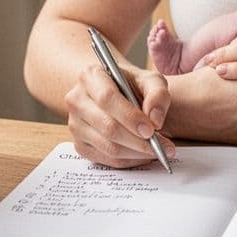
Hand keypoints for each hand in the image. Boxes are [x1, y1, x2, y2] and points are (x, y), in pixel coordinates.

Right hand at [63, 63, 177, 167]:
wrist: (112, 93)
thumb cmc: (131, 85)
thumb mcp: (149, 80)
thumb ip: (157, 94)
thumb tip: (155, 120)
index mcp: (90, 76)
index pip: (107, 99)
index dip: (130, 117)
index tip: (151, 130)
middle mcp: (76, 100)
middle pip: (107, 127)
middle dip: (138, 141)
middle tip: (162, 147)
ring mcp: (74, 124)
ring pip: (108, 147)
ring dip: (136, 153)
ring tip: (157, 150)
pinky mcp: (79, 144)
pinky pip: (105, 159)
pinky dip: (128, 160)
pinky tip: (143, 154)